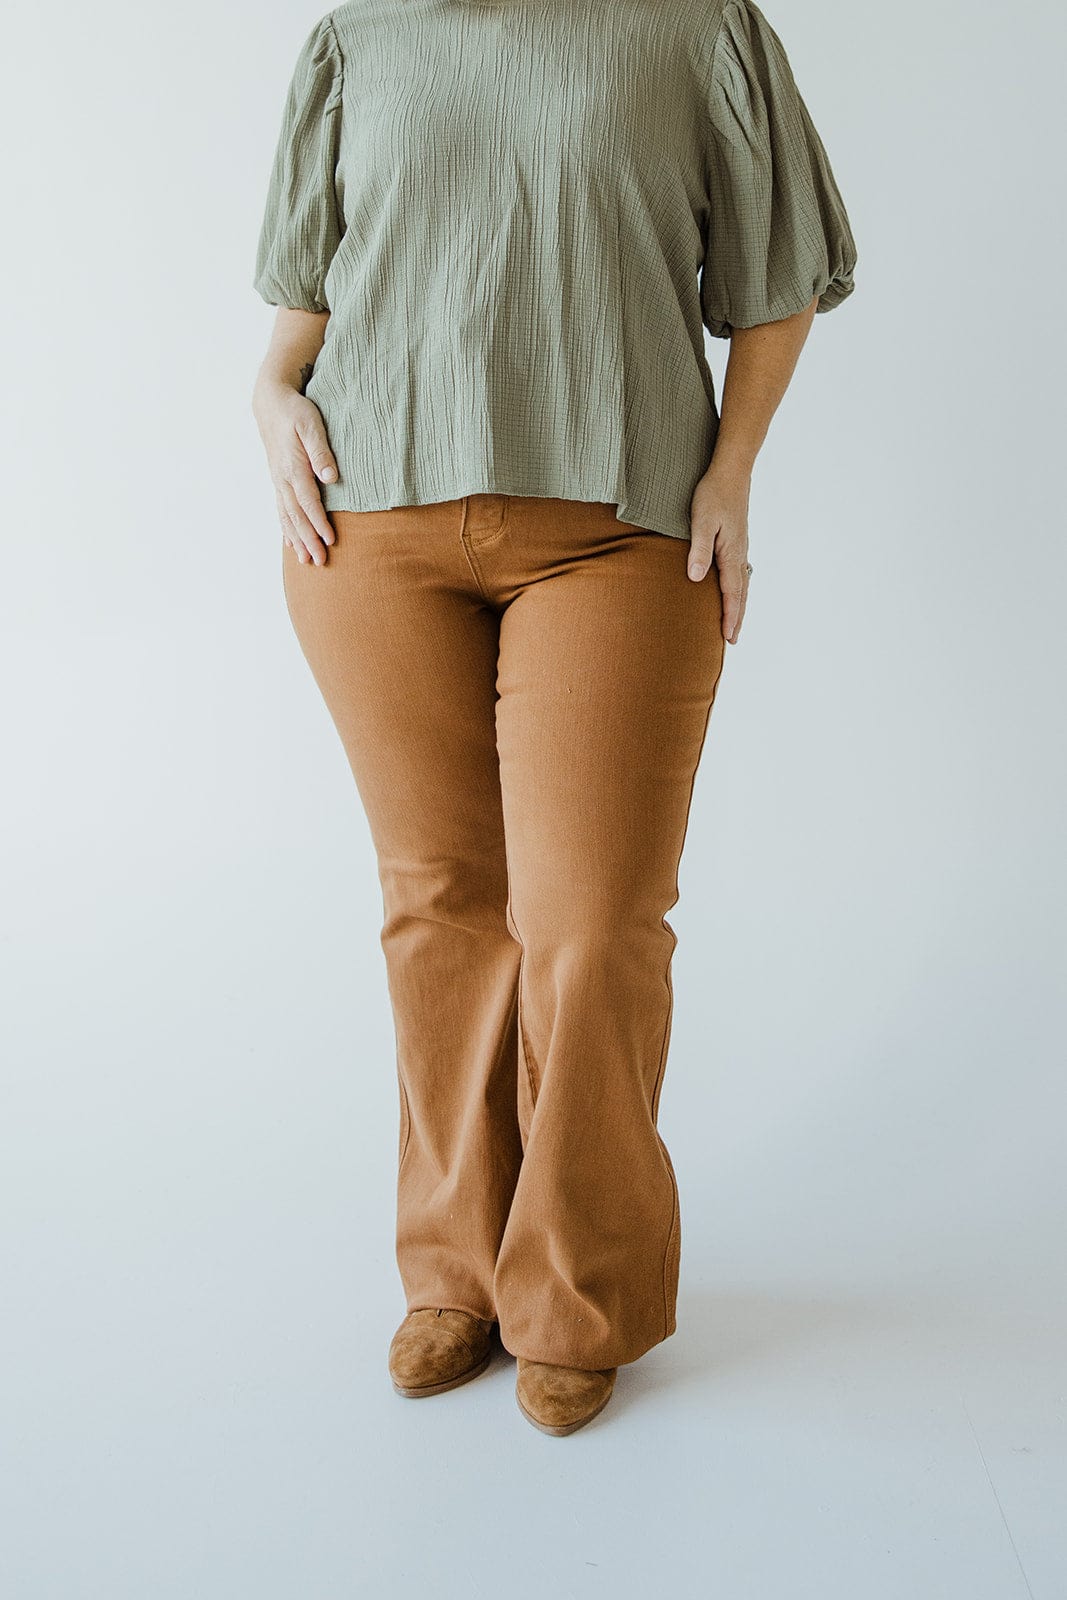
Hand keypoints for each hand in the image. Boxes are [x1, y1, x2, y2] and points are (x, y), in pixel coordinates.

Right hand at [253, 380, 338, 565]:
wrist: (271, 402)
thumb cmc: (295, 411)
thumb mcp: (311, 425)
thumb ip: (321, 451)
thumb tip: (330, 477)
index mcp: (293, 467)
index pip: (308, 502)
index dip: (319, 523)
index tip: (330, 541)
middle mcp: (283, 478)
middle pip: (297, 516)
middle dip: (308, 540)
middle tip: (320, 561)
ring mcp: (278, 481)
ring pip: (287, 516)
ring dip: (296, 540)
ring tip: (306, 560)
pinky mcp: (278, 480)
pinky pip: (281, 510)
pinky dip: (286, 529)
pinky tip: (291, 543)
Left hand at [688, 461, 751, 644]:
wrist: (731, 471)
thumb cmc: (713, 494)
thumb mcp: (702, 521)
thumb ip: (699, 550)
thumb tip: (696, 578)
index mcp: (732, 553)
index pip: (732, 592)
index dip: (730, 615)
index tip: (728, 637)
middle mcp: (739, 553)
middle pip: (741, 593)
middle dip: (737, 617)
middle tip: (732, 640)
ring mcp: (740, 547)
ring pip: (742, 583)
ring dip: (739, 604)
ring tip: (734, 622)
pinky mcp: (737, 541)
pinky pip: (739, 572)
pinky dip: (738, 589)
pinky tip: (733, 590)